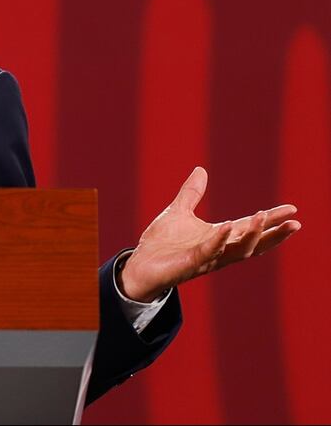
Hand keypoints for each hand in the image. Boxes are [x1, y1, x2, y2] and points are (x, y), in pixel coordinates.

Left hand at [119, 166, 300, 302]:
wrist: (139, 265)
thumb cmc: (160, 244)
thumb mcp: (178, 212)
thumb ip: (192, 193)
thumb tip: (201, 169)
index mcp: (218, 237)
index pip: (249, 227)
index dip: (270, 219)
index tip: (292, 210)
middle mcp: (218, 250)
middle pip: (253, 242)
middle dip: (273, 233)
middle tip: (294, 223)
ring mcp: (206, 258)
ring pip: (237, 250)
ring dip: (251, 235)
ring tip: (261, 217)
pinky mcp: (190, 263)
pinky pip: (208, 252)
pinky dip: (219, 240)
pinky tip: (227, 226)